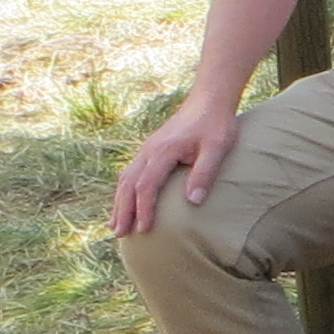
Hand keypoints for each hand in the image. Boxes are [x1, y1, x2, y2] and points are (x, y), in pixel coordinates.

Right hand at [113, 100, 239, 235]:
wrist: (209, 99)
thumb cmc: (216, 124)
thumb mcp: (217, 147)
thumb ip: (205, 172)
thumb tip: (193, 202)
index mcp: (163, 151)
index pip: (147, 185)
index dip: (144, 208)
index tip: (144, 229)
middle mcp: (149, 150)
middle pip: (129, 184)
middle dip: (124, 210)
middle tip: (120, 234)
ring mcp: (147, 149)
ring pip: (126, 178)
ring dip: (119, 202)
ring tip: (116, 225)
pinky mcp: (151, 149)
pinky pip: (131, 172)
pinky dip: (124, 190)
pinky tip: (124, 203)